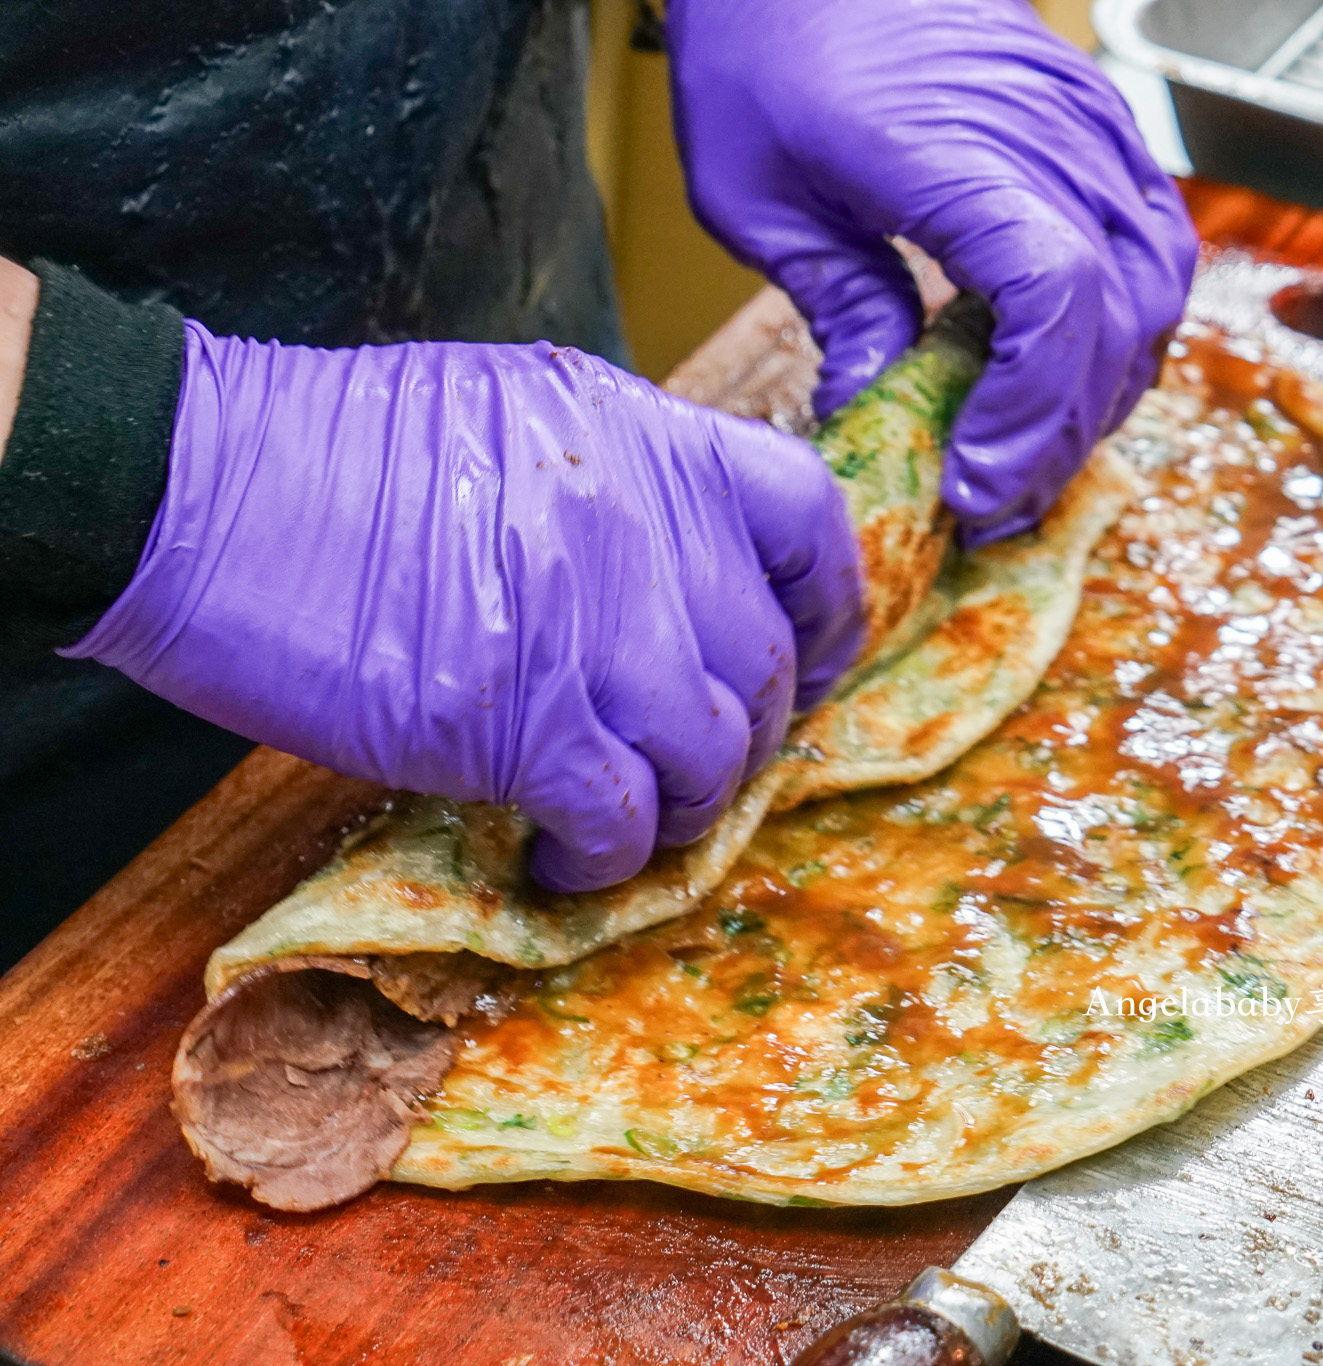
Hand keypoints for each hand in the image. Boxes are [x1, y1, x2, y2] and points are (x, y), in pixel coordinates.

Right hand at [64, 326, 861, 891]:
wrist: (194, 490)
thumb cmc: (328, 451)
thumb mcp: (514, 414)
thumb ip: (619, 486)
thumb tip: (674, 572)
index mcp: (651, 439)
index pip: (810, 519)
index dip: (828, 605)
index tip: (809, 658)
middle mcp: (652, 531)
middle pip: (768, 665)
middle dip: (744, 733)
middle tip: (689, 765)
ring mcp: (601, 632)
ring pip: (714, 759)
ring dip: (681, 809)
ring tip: (623, 821)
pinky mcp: (528, 727)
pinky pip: (624, 823)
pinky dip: (605, 861)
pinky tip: (560, 859)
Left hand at [670, 0, 1196, 543]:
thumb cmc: (769, 38)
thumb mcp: (757, 195)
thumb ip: (836, 308)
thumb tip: (874, 411)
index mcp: (955, 151)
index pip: (1058, 295)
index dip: (1032, 410)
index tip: (976, 481)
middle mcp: (1049, 134)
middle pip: (1118, 312)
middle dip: (1062, 430)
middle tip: (996, 500)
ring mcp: (1090, 124)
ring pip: (1156, 285)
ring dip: (1105, 385)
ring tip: (1032, 448)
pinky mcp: (1100, 122)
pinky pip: (1156, 240)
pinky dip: (1126, 322)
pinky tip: (1069, 368)